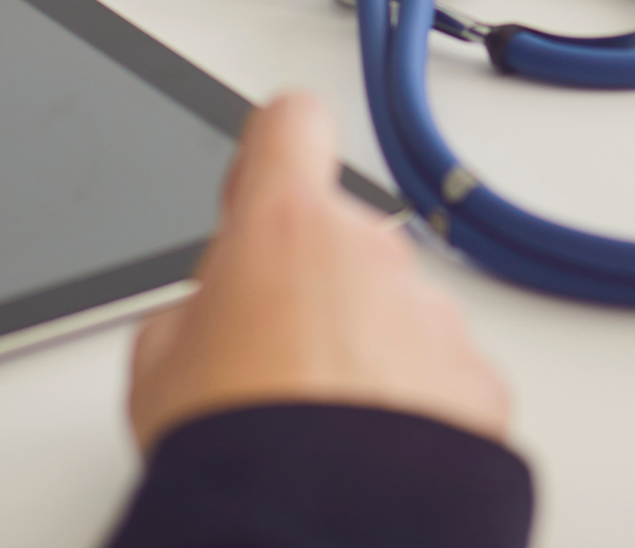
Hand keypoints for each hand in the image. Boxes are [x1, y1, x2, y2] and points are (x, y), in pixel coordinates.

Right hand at [127, 93, 510, 451]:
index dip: (274, 151)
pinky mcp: (477, 379)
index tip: (265, 175)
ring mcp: (431, 314)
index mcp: (285, 227)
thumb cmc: (234, 447)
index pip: (291, 126)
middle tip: (270, 364)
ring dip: (364, 349)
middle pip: (341, 239)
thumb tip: (212, 315)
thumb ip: (194, 304)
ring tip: (320, 427)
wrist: (315, 531)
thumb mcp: (157, 362)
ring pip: (393, 310)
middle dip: (312, 285)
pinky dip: (412, 404)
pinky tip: (369, 454)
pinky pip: (439, 374)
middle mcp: (371, 252)